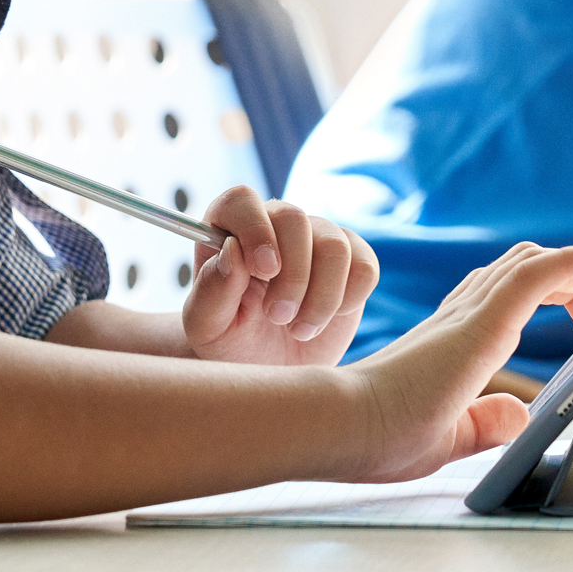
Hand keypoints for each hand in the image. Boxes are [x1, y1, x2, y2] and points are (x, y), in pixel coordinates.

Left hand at [181, 187, 378, 365]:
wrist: (269, 371)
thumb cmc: (232, 344)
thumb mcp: (208, 327)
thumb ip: (212, 290)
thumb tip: (233, 250)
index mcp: (229, 230)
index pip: (241, 200)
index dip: (254, 229)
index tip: (262, 271)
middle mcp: (274, 225)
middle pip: (294, 219)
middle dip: (291, 276)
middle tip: (277, 317)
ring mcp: (317, 240)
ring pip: (335, 245)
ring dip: (320, 297)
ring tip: (298, 330)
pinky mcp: (353, 263)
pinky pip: (364, 266)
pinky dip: (349, 299)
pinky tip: (324, 320)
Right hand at [342, 242, 572, 482]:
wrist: (335, 428)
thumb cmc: (370, 437)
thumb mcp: (444, 438)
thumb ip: (481, 424)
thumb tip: (518, 415)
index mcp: (449, 341)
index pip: (506, 295)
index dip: (551, 292)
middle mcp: (458, 318)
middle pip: (526, 272)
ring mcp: (467, 317)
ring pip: (534, 266)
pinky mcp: (476, 325)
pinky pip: (533, 278)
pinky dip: (572, 263)